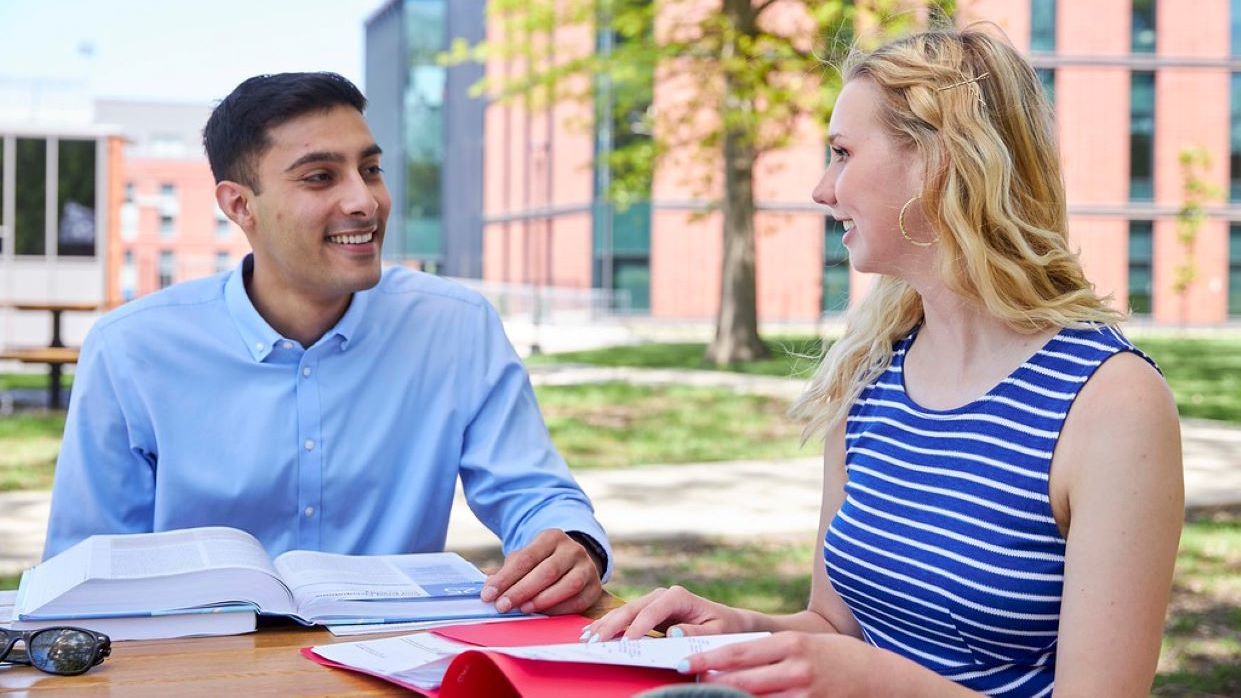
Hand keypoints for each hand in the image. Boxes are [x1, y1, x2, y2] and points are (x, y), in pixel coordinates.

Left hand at [479, 529, 602, 614]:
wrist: (574, 562)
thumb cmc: (542, 562)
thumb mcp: (526, 559)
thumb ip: (508, 572)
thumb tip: (488, 588)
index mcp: (552, 537)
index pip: (526, 558)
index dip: (506, 578)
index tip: (488, 594)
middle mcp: (573, 549)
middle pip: (547, 571)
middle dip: (522, 590)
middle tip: (502, 606)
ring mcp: (587, 567)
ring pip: (568, 585)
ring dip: (543, 600)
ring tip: (523, 609)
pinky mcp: (595, 587)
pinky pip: (579, 601)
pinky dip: (560, 609)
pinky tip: (544, 614)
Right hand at [583, 585, 747, 641]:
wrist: (727, 620)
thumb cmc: (722, 626)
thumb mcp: (715, 631)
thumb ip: (694, 631)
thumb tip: (672, 633)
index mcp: (678, 596)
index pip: (652, 611)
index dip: (638, 626)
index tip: (626, 641)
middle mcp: (663, 595)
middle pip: (633, 608)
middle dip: (613, 624)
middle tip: (596, 640)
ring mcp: (653, 601)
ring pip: (625, 611)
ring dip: (606, 624)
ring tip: (588, 636)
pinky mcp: (648, 611)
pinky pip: (626, 617)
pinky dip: (610, 624)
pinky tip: (594, 630)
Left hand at [683, 631, 878, 697]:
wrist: (880, 678)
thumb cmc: (837, 656)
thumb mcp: (805, 642)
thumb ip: (771, 650)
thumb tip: (730, 658)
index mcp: (791, 643)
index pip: (738, 650)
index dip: (707, 659)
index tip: (683, 662)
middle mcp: (795, 668)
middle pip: (741, 679)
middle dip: (711, 682)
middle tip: (689, 681)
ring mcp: (803, 693)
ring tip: (711, 695)